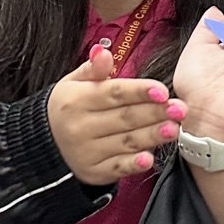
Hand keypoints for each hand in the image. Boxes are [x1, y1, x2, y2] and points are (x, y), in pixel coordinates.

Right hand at [47, 47, 184, 184]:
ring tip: (174, 129)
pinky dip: (134, 164)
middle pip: (124, 118)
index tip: (162, 91)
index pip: (113, 93)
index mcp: (76, 99)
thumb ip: (93, 68)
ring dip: (152, 136)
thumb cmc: (70, 107)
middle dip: (155, 113)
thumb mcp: (74, 83)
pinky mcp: (93, 171)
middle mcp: (80, 126)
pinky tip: (150, 158)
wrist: (44, 143)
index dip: (139, 92)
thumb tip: (103, 51)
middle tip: (179, 109)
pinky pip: (117, 168)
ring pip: (126, 142)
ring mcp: (86, 151)